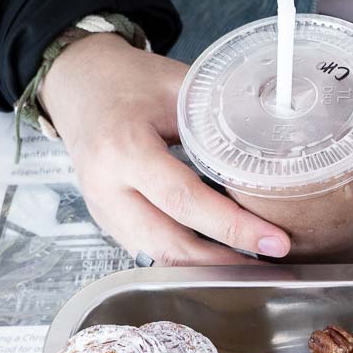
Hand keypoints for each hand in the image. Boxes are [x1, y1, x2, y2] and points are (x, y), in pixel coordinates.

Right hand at [38, 34, 290, 265]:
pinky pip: (149, 251)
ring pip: (158, 257)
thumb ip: (217, 114)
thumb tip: (275, 140)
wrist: (77, 84)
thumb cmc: (126, 82)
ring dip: (206, 270)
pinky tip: (219, 260)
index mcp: (125, 148)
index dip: (233, 227)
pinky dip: (186, 261)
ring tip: (253, 268)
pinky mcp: (108, 221)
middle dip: (224, 264)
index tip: (275, 241)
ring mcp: (104, 209)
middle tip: (272, 267)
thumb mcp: (174, 85)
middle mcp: (108, 187)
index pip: (185, 199)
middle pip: (170, 243)